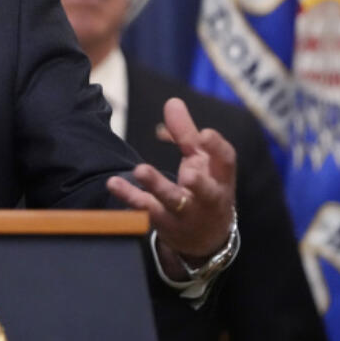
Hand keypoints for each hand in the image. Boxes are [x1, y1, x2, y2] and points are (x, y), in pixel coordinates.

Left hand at [107, 97, 236, 267]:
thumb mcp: (200, 160)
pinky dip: (130, 198)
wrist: (205, 238)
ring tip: (140, 171)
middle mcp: (207, 198)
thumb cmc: (204, 188)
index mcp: (221, 178)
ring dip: (157, 187)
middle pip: (205, 191)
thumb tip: (172, 102)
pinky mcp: (164, 223)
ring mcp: (186, 214)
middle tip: (189, 173)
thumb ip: (186, 132)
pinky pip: (145, 211)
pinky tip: (114, 183)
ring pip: (172, 202)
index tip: (204, 133)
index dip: (216, 147)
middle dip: (199, 184)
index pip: (225, 161)